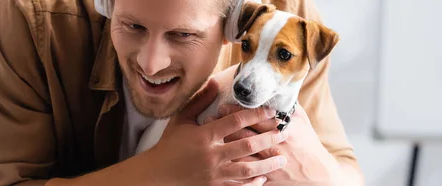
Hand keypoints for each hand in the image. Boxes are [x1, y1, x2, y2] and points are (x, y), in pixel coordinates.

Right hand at [142, 80, 289, 185]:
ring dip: (267, 164)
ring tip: (282, 159)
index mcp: (205, 136)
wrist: (156, 175)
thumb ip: (200, 101)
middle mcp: (212, 155)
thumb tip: (215, 82)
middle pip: (247, 145)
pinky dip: (252, 183)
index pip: (236, 122)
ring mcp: (214, 174)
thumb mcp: (181, 120)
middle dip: (269, 139)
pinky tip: (264, 178)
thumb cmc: (169, 146)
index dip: (256, 115)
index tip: (271, 111)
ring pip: (247, 169)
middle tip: (284, 133)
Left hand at [216, 104, 343, 185]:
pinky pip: (246, 172)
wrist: (318, 173)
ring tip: (212, 137)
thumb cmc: (309, 144)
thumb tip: (277, 90)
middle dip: (225, 126)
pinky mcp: (267, 178)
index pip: (256, 118)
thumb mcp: (302, 122)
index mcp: (284, 130)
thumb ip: (288, 106)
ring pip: (241, 153)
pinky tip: (221, 158)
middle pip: (244, 134)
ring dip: (224, 144)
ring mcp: (270, 164)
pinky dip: (232, 166)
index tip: (223, 106)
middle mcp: (275, 147)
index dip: (237, 112)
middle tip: (211, 119)